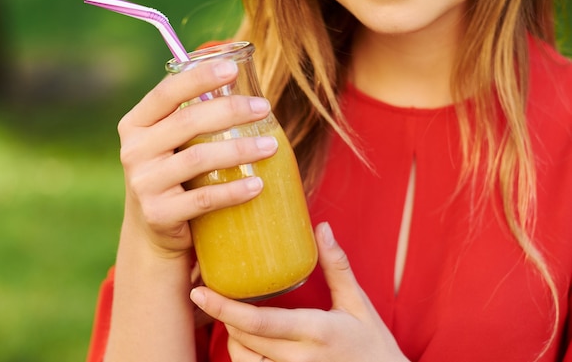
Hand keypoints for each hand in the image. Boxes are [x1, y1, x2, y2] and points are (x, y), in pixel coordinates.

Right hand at [117, 60, 275, 257]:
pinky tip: (258, 184)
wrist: (154, 230)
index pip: (165, 93)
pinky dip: (234, 191)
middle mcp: (134, 151)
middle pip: (186, 122)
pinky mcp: (159, 214)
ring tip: (271, 145)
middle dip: (229, 110)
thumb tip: (241, 79)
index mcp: (136, 124)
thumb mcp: (170, 142)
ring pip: (197, 159)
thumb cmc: (174, 174)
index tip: (232, 68)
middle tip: (263, 108)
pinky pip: (203, 199)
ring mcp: (144, 184)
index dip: (198, 78)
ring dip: (239, 150)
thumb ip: (190, 115)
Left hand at [190, 222, 408, 361]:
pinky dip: (243, 354)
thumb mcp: (358, 303)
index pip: (261, 323)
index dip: (225, 309)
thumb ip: (337, 266)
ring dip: (232, 336)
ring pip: (243, 359)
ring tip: (231, 313)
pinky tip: (247, 336)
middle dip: (223, 315)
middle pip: (244, 338)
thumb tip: (322, 227)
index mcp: (316, 332)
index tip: (202, 293)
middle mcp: (300, 358)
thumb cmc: (373, 344)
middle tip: (211, 292)